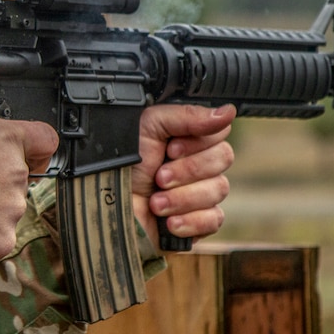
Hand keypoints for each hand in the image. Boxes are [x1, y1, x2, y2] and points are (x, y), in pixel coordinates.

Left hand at [131, 104, 235, 247]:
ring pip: (219, 189)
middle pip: (223, 159)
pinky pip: (215, 219)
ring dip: (183, 197)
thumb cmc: (121, 166)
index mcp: (187, 139)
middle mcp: (197, 163)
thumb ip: (187, 115)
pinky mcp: (198, 222)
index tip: (171, 149)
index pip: (219, 133)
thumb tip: (228, 112)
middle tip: (159, 177)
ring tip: (156, 202)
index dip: (197, 142)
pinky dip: (190, 221)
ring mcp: (199, 193)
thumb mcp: (148, 127)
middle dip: (187, 170)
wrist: (106, 208)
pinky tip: (169, 222)